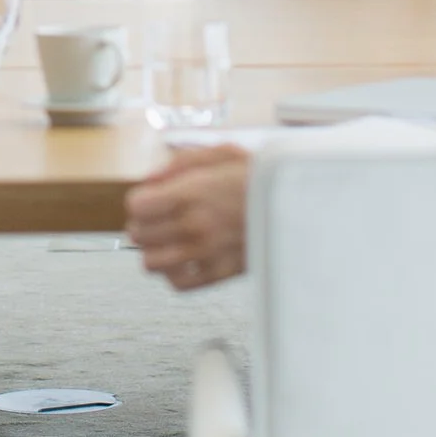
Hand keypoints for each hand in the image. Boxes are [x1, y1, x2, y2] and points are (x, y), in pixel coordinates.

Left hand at [125, 144, 251, 291]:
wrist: (299, 205)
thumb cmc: (261, 176)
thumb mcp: (223, 152)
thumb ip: (181, 162)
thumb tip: (149, 180)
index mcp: (193, 192)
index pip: (136, 207)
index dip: (139, 200)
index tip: (150, 198)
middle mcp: (196, 225)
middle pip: (139, 235)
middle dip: (143, 223)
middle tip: (157, 217)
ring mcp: (207, 253)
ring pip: (151, 263)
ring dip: (153, 249)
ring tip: (167, 238)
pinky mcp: (220, 274)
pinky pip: (178, 284)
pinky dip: (173, 273)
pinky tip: (183, 257)